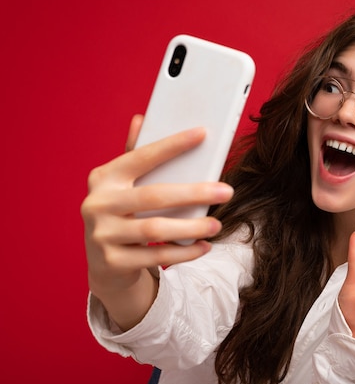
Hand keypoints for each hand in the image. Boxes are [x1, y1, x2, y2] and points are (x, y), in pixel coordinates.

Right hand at [81, 116, 232, 327]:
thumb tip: (141, 119)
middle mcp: (98, 204)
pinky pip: (156, 256)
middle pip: (154, 196)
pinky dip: (184, 252)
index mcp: (104, 178)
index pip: (141, 157)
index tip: (202, 133)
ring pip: (154, 229)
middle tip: (226, 191)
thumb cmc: (123, 215)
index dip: (172, 145)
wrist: (106, 265)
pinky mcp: (112, 261)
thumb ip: (135, 156)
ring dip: (191, 227)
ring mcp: (102, 235)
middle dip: (194, 193)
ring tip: (216, 225)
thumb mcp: (124, 186)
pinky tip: (204, 246)